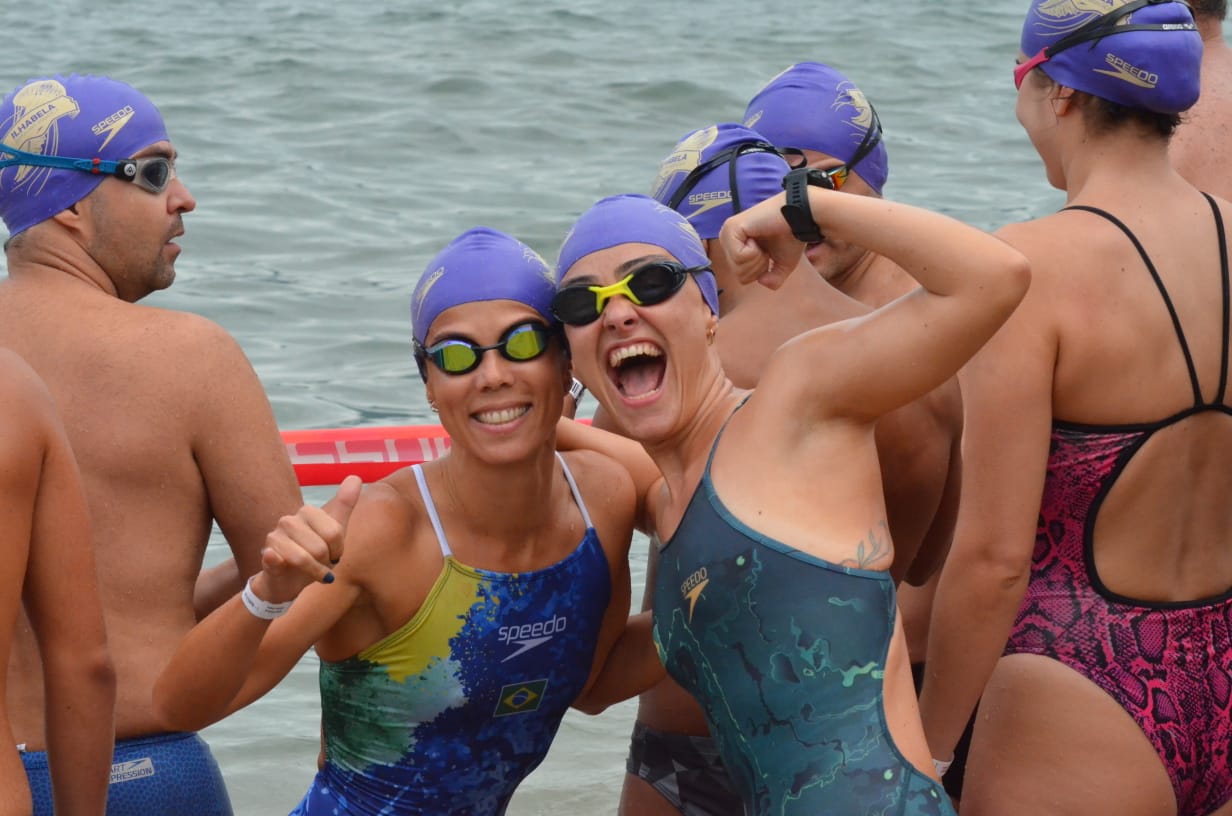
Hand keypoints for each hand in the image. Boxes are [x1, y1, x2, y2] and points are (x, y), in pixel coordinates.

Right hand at [251, 475, 361, 603]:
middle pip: (320, 547)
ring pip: (303, 558)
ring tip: (313, 571)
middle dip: (325, 562)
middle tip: (321, 564)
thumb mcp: (334, 531)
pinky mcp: (265, 556)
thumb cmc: (314, 554)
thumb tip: (355, 476)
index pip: (334, 532)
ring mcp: (274, 537)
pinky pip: (272, 557)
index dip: (337, 550)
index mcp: (307, 512)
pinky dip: (276, 561)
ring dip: (313, 571)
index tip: (334, 554)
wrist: (287, 581)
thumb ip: (344, 505)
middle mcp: (288, 520)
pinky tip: (278, 562)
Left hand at [717, 192, 806, 289]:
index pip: (742, 277)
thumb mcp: (781, 266)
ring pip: (738, 268)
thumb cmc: (790, 237)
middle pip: (739, 275)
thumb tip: (761, 281)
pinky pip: (738, 256)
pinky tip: (757, 237)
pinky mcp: (731, 228)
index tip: (769, 253)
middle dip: (759, 267)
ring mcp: (727, 232)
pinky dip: (753, 252)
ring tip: (763, 242)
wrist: (799, 216)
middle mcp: (727, 239)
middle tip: (767, 248)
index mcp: (735, 247)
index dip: (760, 272)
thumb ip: (772, 280)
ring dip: (757, 259)